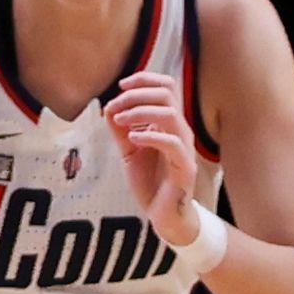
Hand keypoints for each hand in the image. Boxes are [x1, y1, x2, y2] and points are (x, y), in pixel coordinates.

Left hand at [108, 71, 202, 237]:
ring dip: (140, 112)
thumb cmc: (150, 181)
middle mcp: (179, 130)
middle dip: (137, 95)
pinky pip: (173, 143)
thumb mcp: (129, 151)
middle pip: (166, 94)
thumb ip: (121, 131)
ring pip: (170, 114)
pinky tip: (133, 139)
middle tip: (115, 106)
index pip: (166, 87)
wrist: (162, 212)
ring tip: (119, 121)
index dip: (144, 80)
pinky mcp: (184, 166)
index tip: (120, 85)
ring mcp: (184, 147)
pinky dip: (151, 136)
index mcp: (168, 123)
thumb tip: (109, 107)